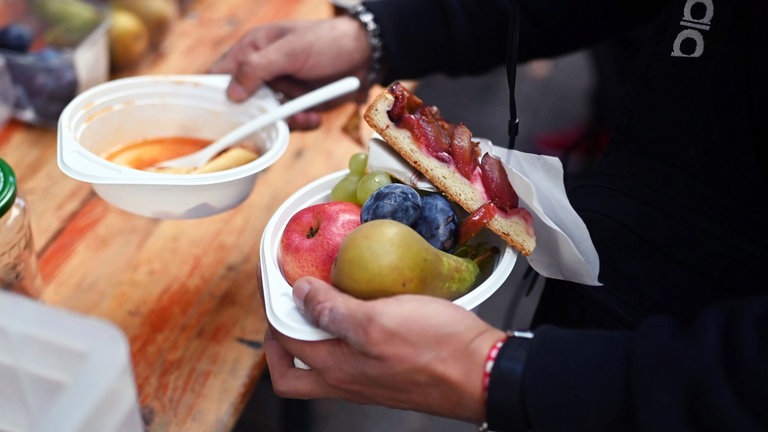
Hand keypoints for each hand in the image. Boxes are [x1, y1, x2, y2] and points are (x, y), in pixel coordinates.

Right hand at [210, 16, 371, 129]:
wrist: (365, 54)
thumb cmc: (325, 41)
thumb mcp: (290, 51)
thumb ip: (258, 68)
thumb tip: (231, 94)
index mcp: (250, 50)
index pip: (218, 75)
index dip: (211, 96)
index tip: (213, 119)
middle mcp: (261, 72)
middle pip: (240, 104)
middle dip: (254, 117)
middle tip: (267, 123)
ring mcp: (279, 90)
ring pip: (265, 117)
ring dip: (281, 122)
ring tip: (302, 115)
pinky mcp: (297, 104)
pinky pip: (289, 122)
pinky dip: (301, 123)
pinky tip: (314, 117)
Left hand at [265, 276, 506, 422]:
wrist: (484, 373)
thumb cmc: (436, 349)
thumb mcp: (378, 321)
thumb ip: (333, 311)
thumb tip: (298, 294)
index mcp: (337, 369)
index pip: (283, 344)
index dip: (272, 311)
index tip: (273, 285)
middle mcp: (347, 381)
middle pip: (294, 372)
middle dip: (280, 340)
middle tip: (285, 308)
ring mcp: (368, 381)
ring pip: (323, 365)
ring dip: (313, 336)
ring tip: (320, 303)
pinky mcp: (389, 374)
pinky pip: (352, 359)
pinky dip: (344, 337)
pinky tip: (361, 310)